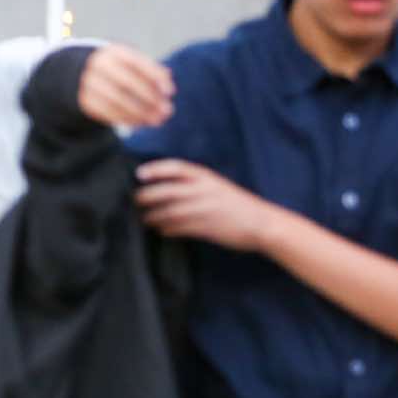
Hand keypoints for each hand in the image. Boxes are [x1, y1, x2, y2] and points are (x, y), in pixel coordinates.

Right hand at [78, 44, 174, 128]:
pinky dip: (126, 119)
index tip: (170, 92)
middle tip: (167, 111)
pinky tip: (141, 123)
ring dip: (140, 113)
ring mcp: (89, 83)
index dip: (155, 77)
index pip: (138, 63)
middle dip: (150, 98)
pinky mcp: (85, 100)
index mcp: (114, 52)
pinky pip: (108, 112)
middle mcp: (99, 65)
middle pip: (127, 83)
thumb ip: (151, 72)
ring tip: (157, 120)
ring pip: (117, 100)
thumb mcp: (133, 64)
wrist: (84, 74)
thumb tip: (168, 86)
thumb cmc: (120, 69)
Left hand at [135, 159, 278, 251]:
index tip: (139, 174)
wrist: (262, 223)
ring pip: (169, 212)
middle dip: (147, 196)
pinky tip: (161, 230)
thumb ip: (195, 185)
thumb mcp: (217, 186)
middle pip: (167, 191)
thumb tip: (165, 187)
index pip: (177, 168)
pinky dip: (167, 229)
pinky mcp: (205, 228)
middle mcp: (204, 191)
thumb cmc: (237, 204)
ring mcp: (204, 210)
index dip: (156, 169)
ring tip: (145, 219)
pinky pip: (178, 228)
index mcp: (207, 177)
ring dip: (153, 216)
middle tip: (135, 200)